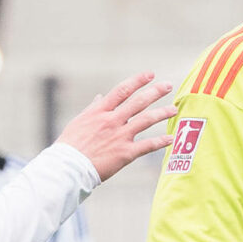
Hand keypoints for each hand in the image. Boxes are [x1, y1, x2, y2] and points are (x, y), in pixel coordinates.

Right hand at [57, 74, 174, 179]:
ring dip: (161, 113)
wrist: (69, 167)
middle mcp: (112, 120)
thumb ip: (93, 108)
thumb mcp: (80, 121)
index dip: (138, 80)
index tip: (150, 74)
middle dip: (155, 92)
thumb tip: (100, 97)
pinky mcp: (125, 153)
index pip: (122, 90)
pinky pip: (147, 145)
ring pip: (146, 120)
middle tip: (168, 85)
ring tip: (173, 109)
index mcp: (100, 111)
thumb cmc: (71, 145)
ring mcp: (120, 136)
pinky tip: (170, 139)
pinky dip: (160, 142)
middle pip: (138, 102)